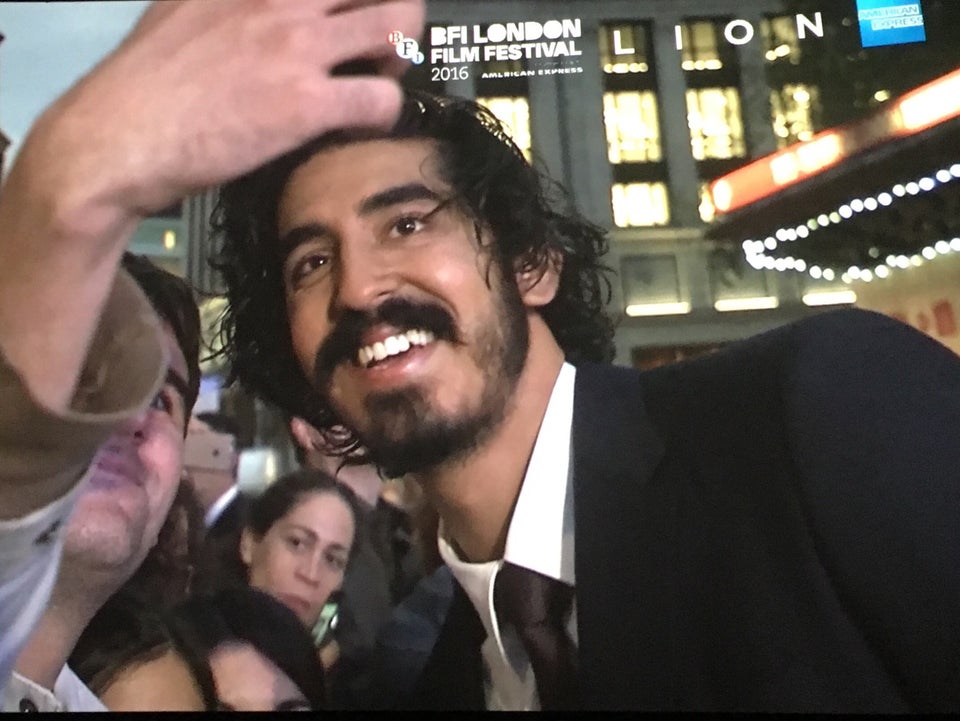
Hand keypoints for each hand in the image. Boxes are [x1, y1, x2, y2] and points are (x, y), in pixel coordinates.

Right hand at [29, 0, 424, 220]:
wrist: (118, 137)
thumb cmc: (145, 83)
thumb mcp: (183, 8)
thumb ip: (227, 0)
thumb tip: (242, 6)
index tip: (354, 13)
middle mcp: (281, 0)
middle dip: (394, 12)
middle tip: (379, 45)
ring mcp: (297, 48)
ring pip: (397, 27)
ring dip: (401, 55)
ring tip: (377, 79)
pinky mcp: (305, 104)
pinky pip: (381, 99)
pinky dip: (385, 112)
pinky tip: (360, 123)